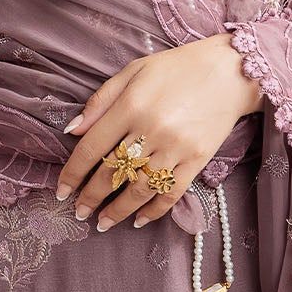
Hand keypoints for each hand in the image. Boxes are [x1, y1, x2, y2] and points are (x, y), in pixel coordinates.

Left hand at [55, 33, 262, 231]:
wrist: (229, 71)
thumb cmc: (176, 68)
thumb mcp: (133, 71)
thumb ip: (100, 101)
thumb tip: (72, 130)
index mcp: (131, 106)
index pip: (92, 148)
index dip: (73, 173)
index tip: (62, 190)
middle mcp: (152, 130)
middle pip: (113, 172)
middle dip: (91, 197)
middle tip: (78, 212)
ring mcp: (176, 147)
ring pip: (139, 189)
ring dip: (117, 210)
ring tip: (103, 223)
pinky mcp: (198, 160)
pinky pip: (171, 192)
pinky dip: (153, 210)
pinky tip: (138, 220)